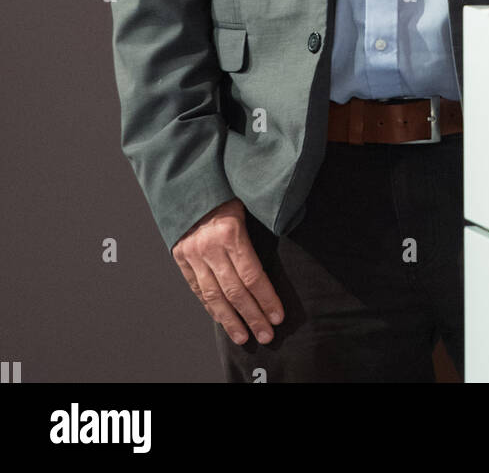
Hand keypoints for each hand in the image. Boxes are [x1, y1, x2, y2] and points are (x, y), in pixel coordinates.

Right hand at [172, 198, 283, 345]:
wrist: (188, 178)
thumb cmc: (226, 189)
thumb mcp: (248, 202)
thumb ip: (259, 230)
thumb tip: (281, 252)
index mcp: (231, 230)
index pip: (253, 275)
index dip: (266, 299)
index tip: (278, 316)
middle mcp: (210, 246)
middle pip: (235, 291)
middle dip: (253, 316)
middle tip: (267, 335)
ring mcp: (193, 253)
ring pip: (214, 295)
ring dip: (230, 320)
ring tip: (244, 337)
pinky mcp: (181, 257)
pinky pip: (198, 288)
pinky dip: (211, 306)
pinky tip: (222, 319)